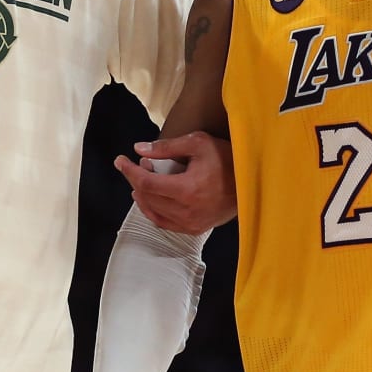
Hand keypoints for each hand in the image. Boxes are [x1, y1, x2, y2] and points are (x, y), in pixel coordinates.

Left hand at [113, 132, 236, 232]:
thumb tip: (139, 149)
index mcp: (186, 189)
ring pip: (153, 212)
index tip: (120, 160)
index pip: (146, 182)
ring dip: (143, 195)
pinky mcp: (195, 228)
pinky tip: (152, 199)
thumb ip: (166, 147)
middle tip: (141, 164)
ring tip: (143, 180)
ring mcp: (190, 223)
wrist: (251, 184)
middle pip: (147, 197)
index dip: (129, 170)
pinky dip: (153, 210)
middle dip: (137, 179)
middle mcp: (185, 210)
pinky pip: (165, 223)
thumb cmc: (227, 159)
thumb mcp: (198, 143)